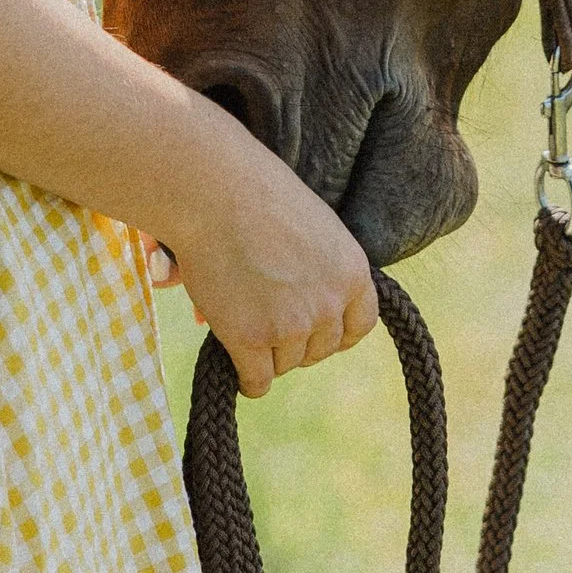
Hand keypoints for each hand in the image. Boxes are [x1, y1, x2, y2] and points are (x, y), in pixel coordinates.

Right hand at [149, 126, 378, 397]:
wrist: (212, 191)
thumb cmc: (253, 194)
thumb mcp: (310, 227)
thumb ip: (317, 271)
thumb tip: (300, 318)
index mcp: (352, 272)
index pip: (359, 326)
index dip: (333, 331)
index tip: (313, 331)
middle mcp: (330, 303)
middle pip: (319, 350)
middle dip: (295, 342)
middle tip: (265, 321)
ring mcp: (292, 324)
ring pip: (285, 365)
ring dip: (264, 353)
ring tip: (240, 320)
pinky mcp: (252, 338)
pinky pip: (257, 381)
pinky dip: (245, 378)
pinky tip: (233, 362)